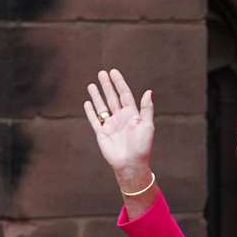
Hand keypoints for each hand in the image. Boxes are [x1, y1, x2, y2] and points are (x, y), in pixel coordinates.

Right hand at [83, 68, 154, 187]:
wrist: (131, 164)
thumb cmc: (142, 146)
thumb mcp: (147, 126)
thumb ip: (146, 109)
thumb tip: (149, 91)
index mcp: (132, 115)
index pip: (124, 95)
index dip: (119, 83)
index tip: (113, 72)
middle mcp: (120, 118)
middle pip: (112, 98)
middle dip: (107, 85)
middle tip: (102, 72)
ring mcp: (110, 125)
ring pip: (102, 106)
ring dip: (97, 95)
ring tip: (92, 84)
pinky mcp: (102, 133)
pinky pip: (94, 119)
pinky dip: (90, 111)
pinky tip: (88, 102)